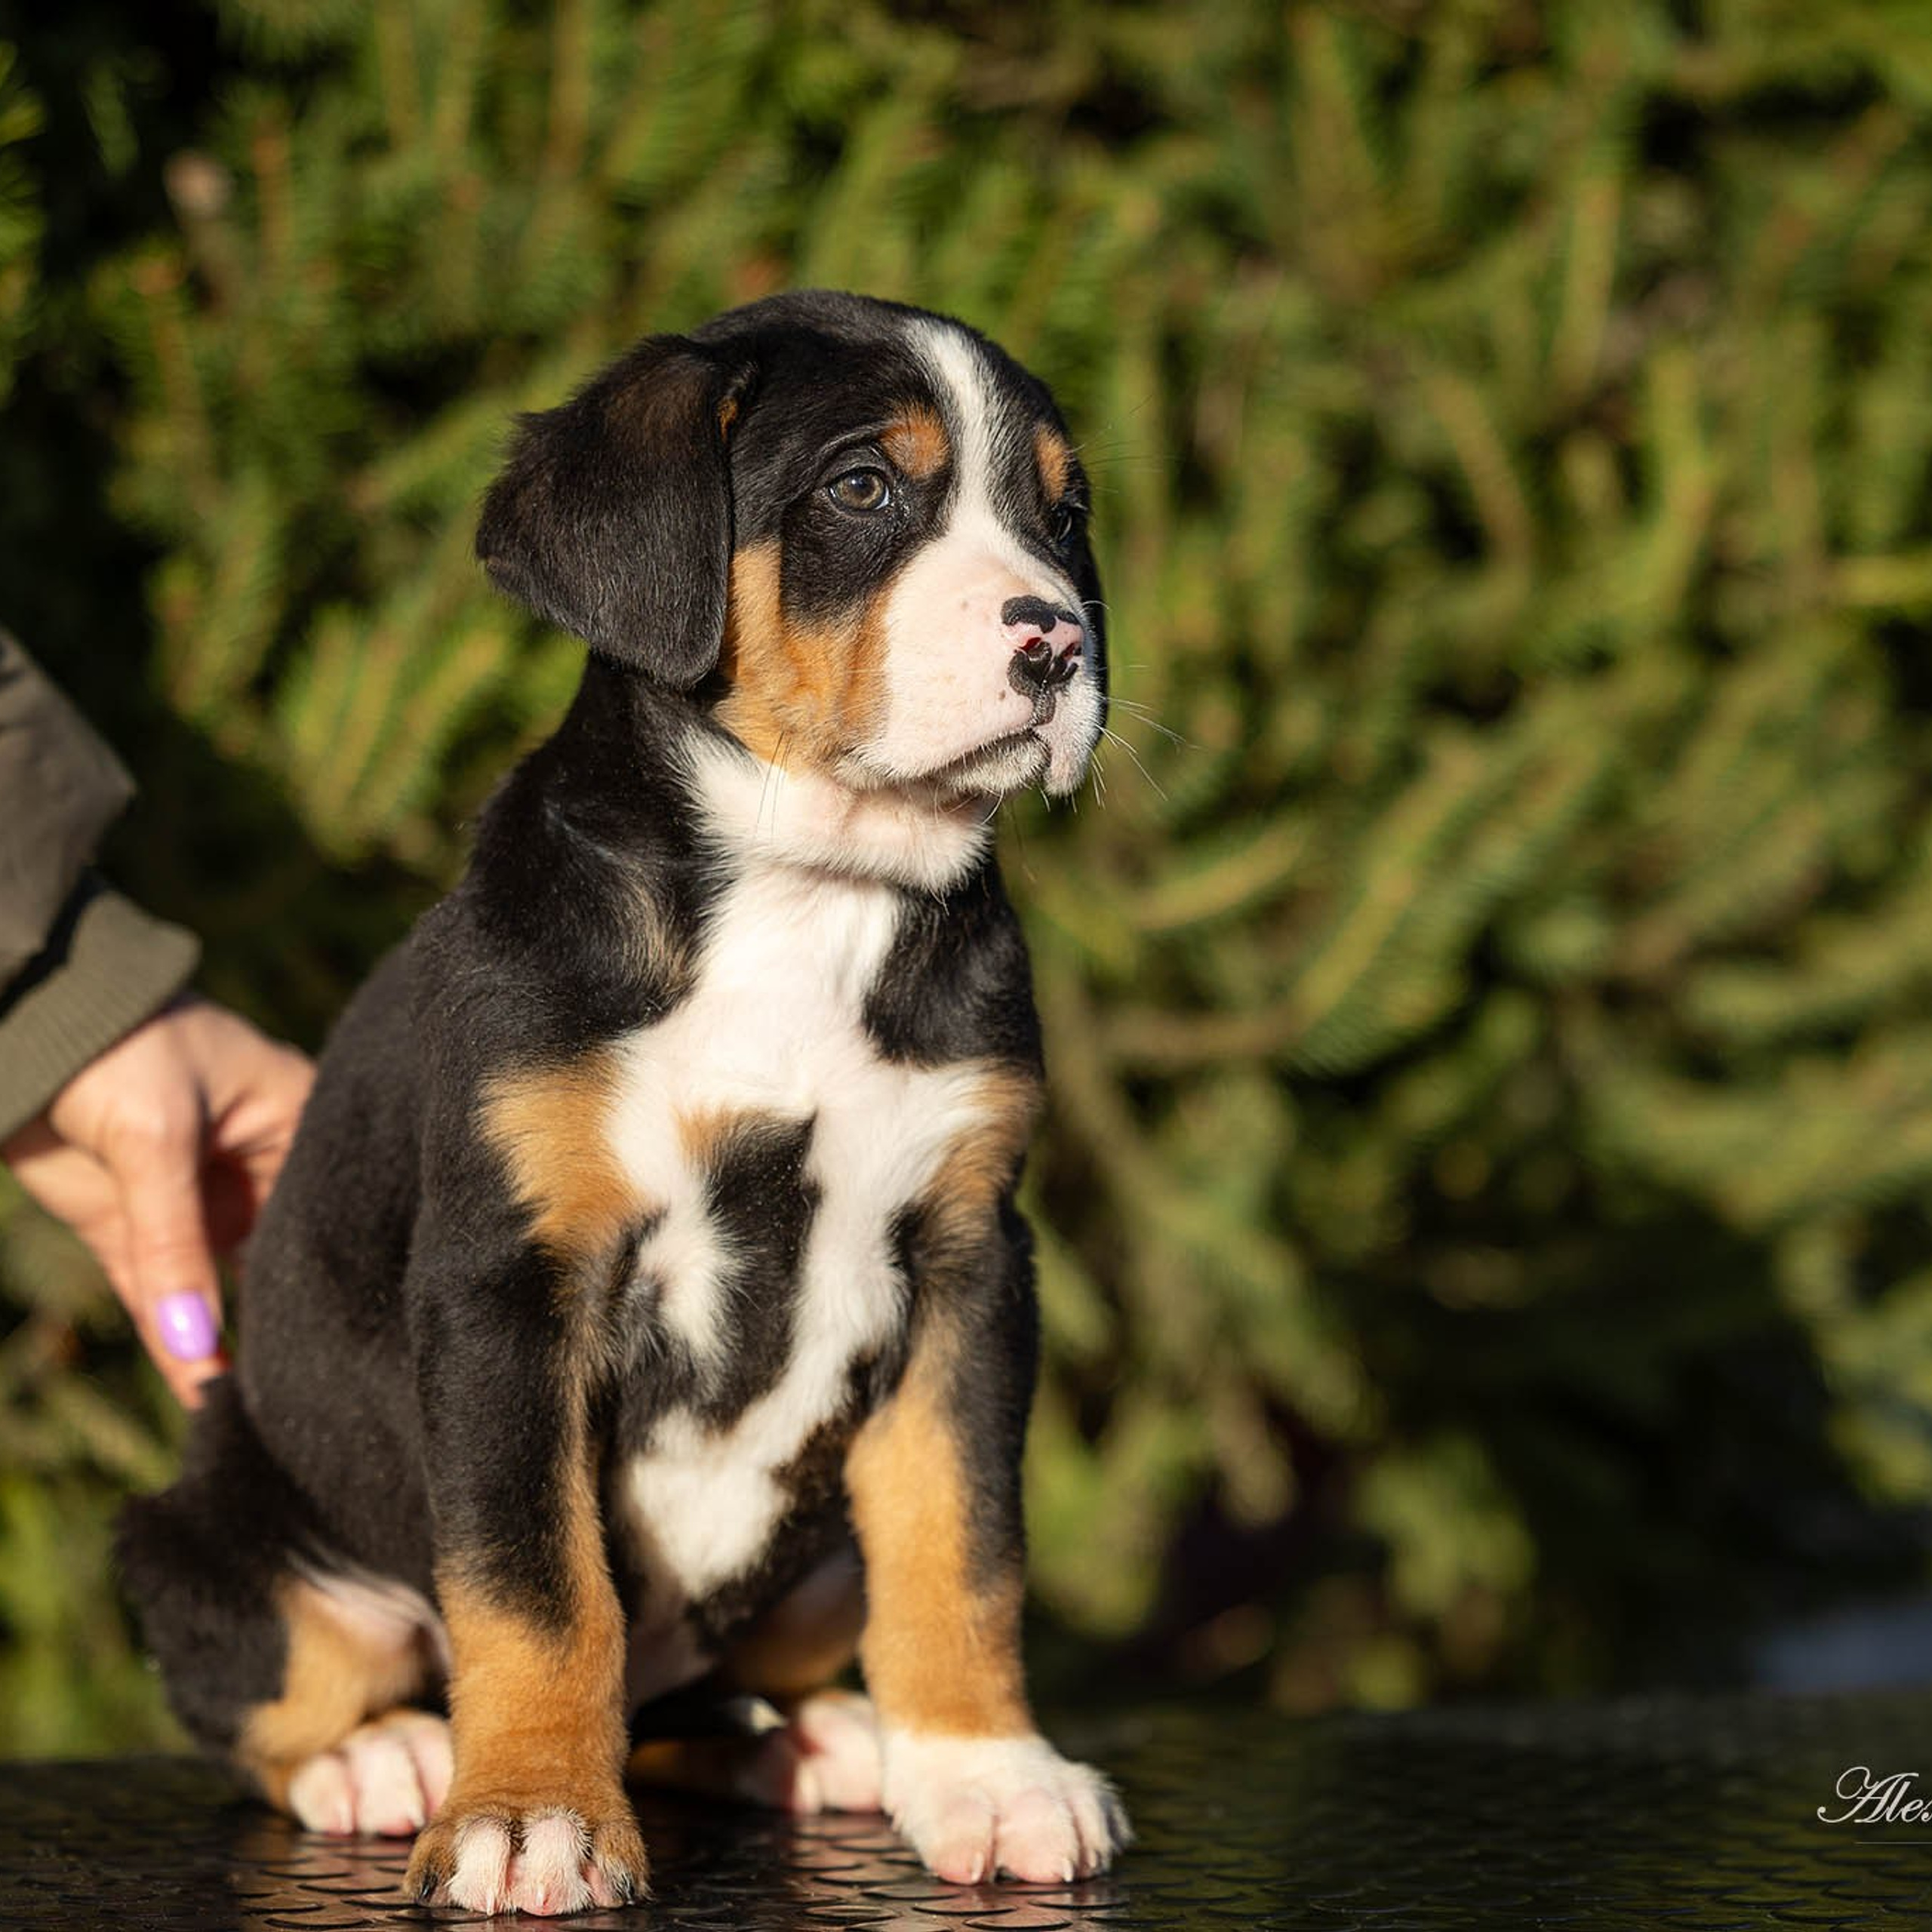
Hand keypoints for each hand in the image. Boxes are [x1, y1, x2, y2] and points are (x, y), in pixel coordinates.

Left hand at [1, 998, 313, 1405]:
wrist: (22, 1015)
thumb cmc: (118, 1046)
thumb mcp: (155, 1140)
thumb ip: (175, 1249)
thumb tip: (197, 1353)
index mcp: (297, 1123)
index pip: (323, 1214)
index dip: (324, 1276)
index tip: (341, 1349)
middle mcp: (257, 1167)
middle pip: (277, 1259)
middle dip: (282, 1321)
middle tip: (298, 1400)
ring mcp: (192, 1201)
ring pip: (215, 1288)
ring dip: (222, 1343)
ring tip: (251, 1412)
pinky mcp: (131, 1229)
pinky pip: (159, 1297)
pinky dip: (172, 1342)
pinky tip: (200, 1392)